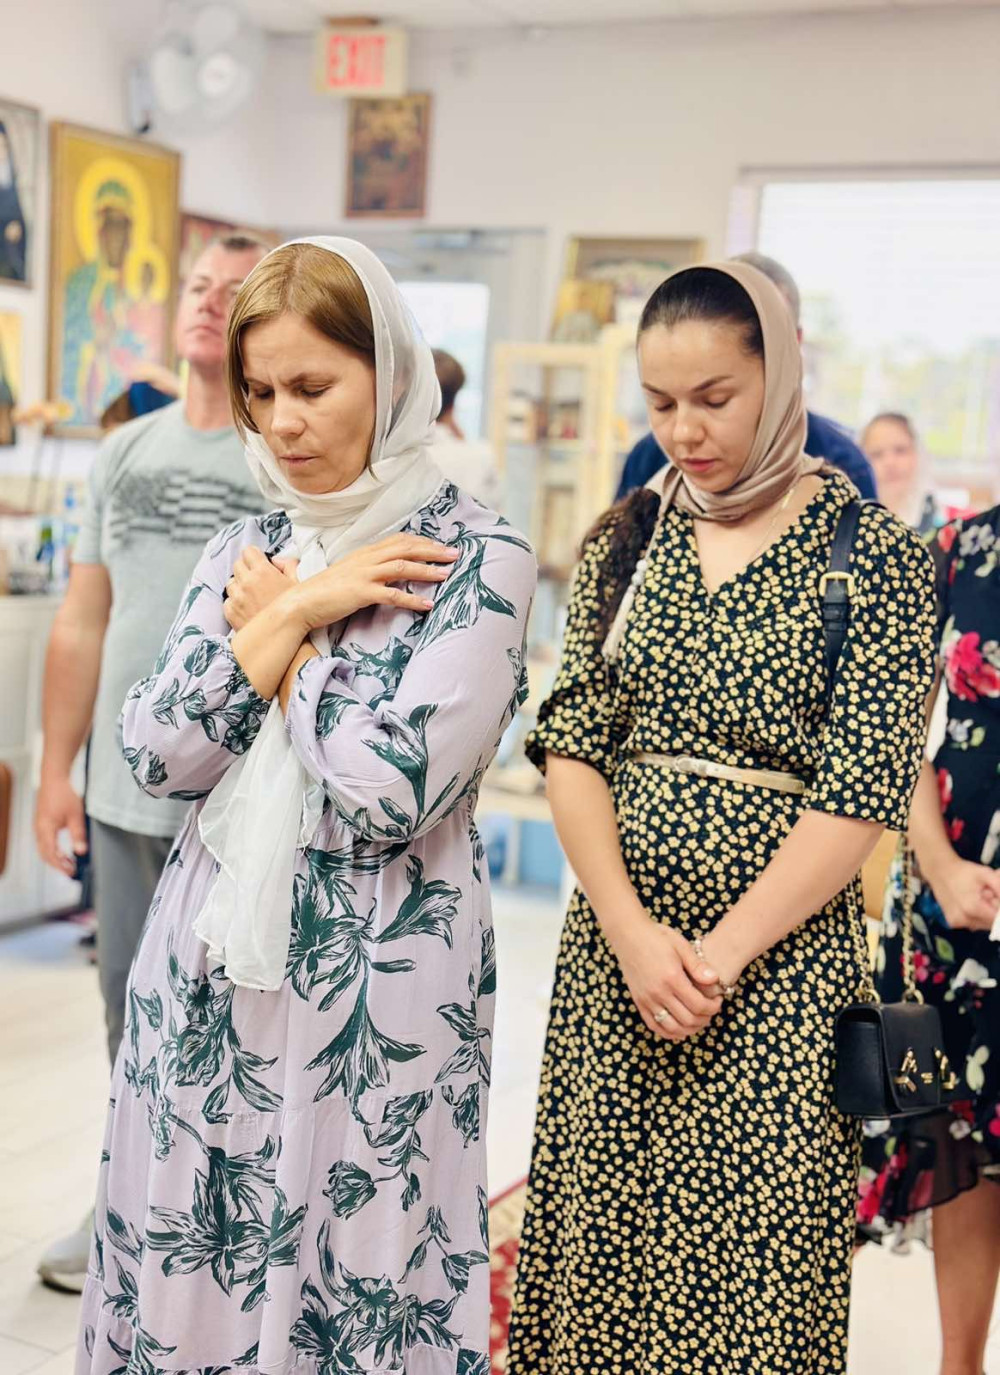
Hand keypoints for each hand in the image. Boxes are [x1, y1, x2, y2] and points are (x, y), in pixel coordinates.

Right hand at [34, 771, 87, 876]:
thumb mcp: (76, 815)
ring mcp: (39, 827)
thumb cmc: (64, 795)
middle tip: (71, 871)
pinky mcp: (42, 824)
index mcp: (46, 829)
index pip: (51, 854)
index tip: (72, 872)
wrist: (54, 779)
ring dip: (56, 858)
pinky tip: (65, 851)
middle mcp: (39, 830)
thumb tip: (81, 852)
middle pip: (45, 855)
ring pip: (44, 849)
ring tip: (70, 863)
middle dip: (57, 865)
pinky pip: (45, 842)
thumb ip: (78, 835)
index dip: (61, 866)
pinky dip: (54, 850)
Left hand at [223, 547, 299, 631]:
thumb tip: (277, 561)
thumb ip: (288, 564)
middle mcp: (247, 583)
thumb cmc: (297, 611)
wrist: (290, 638)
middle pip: (237, 565)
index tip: (258, 562)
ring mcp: (237, 598)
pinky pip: (227, 601)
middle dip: (246, 569)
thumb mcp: (299, 582)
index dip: (254, 556)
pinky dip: (235, 603)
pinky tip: (247, 608)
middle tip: (257, 580)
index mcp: (263, 571)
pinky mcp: (232, 613)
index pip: (248, 551)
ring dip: (239, 586)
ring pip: (230, 583)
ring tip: (252, 596)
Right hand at [288, 534, 459, 634]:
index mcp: (364, 553)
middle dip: (433, 550)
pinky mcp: (361, 593)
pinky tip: (427, 605)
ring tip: (448, 575)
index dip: (422, 541)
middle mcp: (366, 559)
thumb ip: (368, 569)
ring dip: (428, 570)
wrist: (300, 603)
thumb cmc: (324, 591)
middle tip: (454, 554)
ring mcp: (363, 575)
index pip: (399, 540)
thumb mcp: (348, 574)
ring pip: (402, 566)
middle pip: (406, 548)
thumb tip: (388, 573)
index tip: (440, 546)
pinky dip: (412, 599)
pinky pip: (393, 594)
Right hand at [610, 918, 723, 1041]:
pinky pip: (655, 1026)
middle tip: (711, 1010)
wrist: (628, 935)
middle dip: (705, 1019)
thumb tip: (715, 979)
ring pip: (673, 1028)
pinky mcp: (639, 1002)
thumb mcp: (681, 945)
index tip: (718, 1000)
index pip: (699, 1005)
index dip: (713, 1007)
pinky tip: (680, 1028)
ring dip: (690, 1029)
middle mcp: (658, 992)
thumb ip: (697, 965)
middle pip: (688, 1020)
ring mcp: (646, 1000)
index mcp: (672, 978)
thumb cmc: (656, 937)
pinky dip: (670, 1033)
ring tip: (698, 1019)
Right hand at [928, 856, 999, 931]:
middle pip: (992, 923)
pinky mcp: (954, 923)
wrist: (939, 871)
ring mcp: (957, 923)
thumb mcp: (985, 873)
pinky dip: (978, 915)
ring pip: (984, 925)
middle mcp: (963, 919)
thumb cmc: (963, 871)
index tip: (994, 895)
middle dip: (994, 909)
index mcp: (972, 908)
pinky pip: (975, 923)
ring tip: (979, 897)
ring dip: (987, 913)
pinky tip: (972, 902)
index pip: (998, 920)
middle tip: (987, 893)